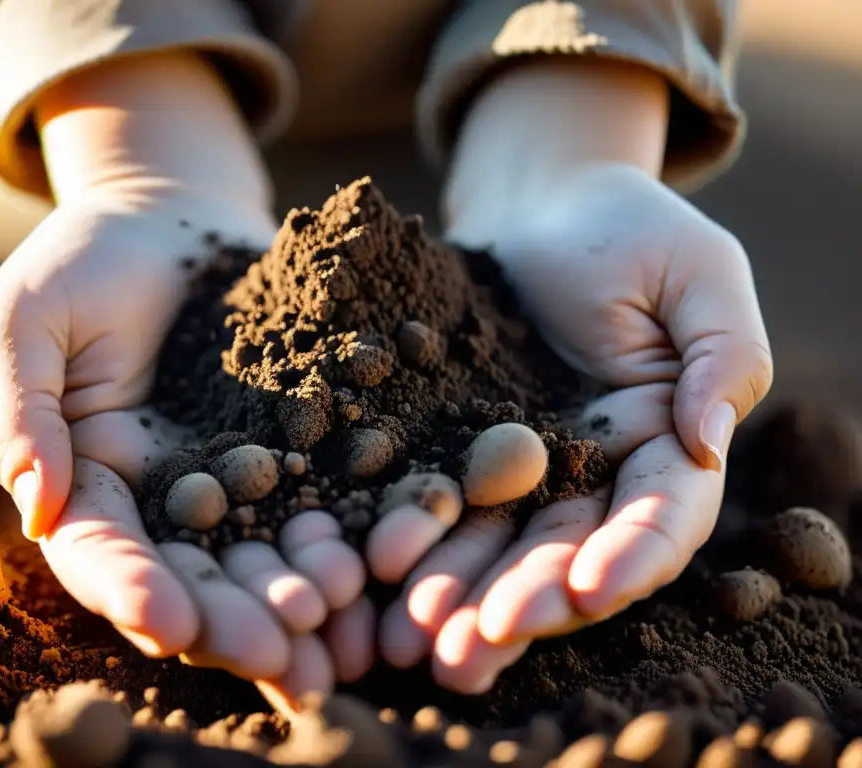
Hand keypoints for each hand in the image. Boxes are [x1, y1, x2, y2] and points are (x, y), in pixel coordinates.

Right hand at [0, 53, 372, 708]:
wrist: (172, 218)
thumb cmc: (84, 261)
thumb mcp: (28, 322)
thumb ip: (22, 410)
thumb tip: (37, 508)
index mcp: (94, 480)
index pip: (103, 552)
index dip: (131, 589)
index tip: (169, 621)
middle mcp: (168, 497)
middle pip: (194, 573)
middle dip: (231, 617)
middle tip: (278, 651)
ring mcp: (237, 476)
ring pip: (266, 548)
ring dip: (298, 590)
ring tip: (339, 618)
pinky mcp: (299, 445)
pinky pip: (326, 492)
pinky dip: (351, 528)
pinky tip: (384, 556)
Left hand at [366, 60, 771, 692]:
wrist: (540, 207)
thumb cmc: (630, 229)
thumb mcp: (699, 274)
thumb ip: (722, 356)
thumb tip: (703, 442)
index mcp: (665, 442)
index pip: (659, 517)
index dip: (628, 559)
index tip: (584, 591)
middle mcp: (596, 472)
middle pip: (566, 552)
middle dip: (522, 602)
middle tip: (471, 647)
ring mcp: (526, 468)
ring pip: (495, 544)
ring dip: (457, 595)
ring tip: (410, 639)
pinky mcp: (462, 449)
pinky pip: (438, 501)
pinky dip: (414, 540)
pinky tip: (377, 573)